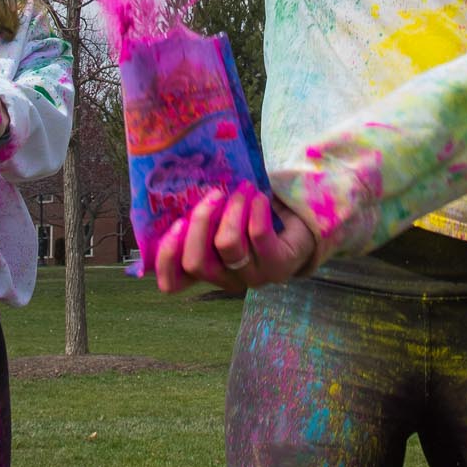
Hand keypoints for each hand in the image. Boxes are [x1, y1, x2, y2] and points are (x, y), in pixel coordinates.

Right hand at [153, 182, 317, 293]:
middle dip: (200, 222)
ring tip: (244, 189)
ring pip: (227, 245)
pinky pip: (258, 236)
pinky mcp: (277, 268)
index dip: (166, 258)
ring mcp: (252, 277)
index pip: (172, 283)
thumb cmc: (253, 220)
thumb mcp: (223, 218)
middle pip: (196, 262)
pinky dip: (256, 210)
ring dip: (233, 209)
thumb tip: (182, 184)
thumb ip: (203, 215)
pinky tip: (260, 198)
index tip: (175, 224)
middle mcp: (226, 279)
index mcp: (207, 269)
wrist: (300, 228)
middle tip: (214, 193)